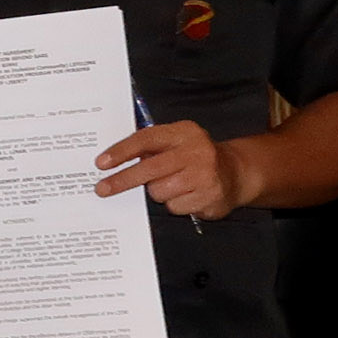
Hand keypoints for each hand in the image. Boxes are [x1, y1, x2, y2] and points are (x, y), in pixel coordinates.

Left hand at [96, 121, 249, 220]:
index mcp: (183, 132)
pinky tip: (187, 195)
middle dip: (122, 180)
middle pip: (149, 168)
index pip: (146, 139)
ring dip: (158, 192)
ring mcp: (205, 174)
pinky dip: (175, 204)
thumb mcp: (174, 143)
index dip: (121, 152)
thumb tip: (111, 161)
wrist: (236, 173)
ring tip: (172, 186)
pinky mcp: (210, 195)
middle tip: (102, 188)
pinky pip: (175, 206)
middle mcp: (196, 150)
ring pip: (159, 191)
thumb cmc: (195, 157)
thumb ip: (149, 147)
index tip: (101, 163)